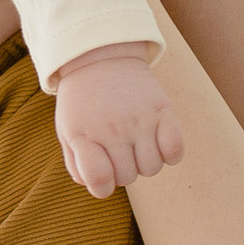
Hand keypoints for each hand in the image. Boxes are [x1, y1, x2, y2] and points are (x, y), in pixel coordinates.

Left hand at [52, 44, 182, 196]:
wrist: (99, 57)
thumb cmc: (82, 103)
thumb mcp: (68, 130)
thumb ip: (77, 164)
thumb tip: (99, 186)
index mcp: (85, 135)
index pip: (99, 181)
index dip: (101, 185)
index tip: (100, 171)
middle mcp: (112, 129)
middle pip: (129, 177)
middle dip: (122, 171)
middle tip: (117, 151)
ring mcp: (139, 119)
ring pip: (152, 168)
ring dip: (145, 162)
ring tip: (135, 145)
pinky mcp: (162, 109)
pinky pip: (175, 150)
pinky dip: (170, 153)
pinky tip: (157, 142)